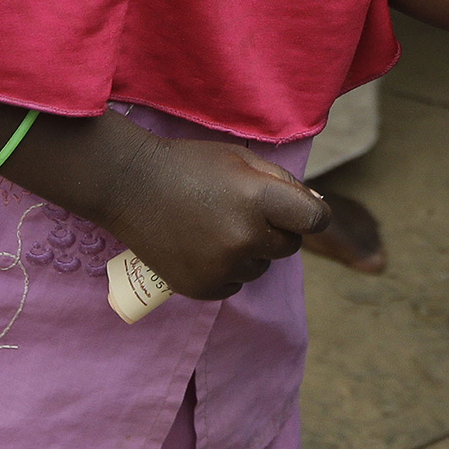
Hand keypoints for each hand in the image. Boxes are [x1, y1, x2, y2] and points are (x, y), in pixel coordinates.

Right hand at [100, 135, 330, 301]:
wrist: (131, 186)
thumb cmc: (191, 165)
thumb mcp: (242, 159)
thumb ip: (284, 183)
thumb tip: (317, 209)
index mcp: (259, 199)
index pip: (314, 220)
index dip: (313, 215)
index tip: (301, 212)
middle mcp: (244, 237)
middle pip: (288, 247)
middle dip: (276, 231)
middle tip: (246, 213)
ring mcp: (221, 267)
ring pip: (260, 268)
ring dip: (250, 253)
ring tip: (218, 228)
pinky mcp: (201, 288)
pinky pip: (234, 286)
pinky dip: (227, 272)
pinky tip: (204, 248)